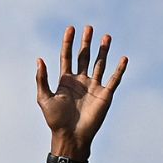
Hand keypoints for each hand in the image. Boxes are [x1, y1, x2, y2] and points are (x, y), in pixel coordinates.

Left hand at [36, 25, 125, 156]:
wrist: (70, 135)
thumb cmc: (55, 119)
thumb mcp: (44, 98)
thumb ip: (42, 79)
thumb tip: (39, 60)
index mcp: (65, 81)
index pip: (66, 57)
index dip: (68, 43)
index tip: (70, 29)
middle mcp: (80, 81)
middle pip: (84, 57)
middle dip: (86, 43)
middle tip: (89, 28)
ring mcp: (94, 86)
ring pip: (100, 64)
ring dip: (103, 51)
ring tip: (106, 37)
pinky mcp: (105, 94)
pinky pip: (114, 79)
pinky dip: (119, 69)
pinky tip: (123, 58)